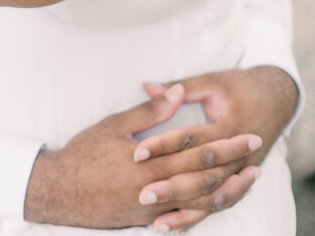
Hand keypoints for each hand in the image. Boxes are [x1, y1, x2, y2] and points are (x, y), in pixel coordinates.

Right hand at [24, 84, 258, 229]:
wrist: (57, 191)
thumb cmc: (83, 153)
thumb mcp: (114, 125)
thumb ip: (149, 111)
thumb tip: (176, 91)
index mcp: (150, 166)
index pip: (198, 153)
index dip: (226, 143)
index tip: (249, 132)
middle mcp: (156, 193)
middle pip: (205, 179)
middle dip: (233, 164)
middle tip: (258, 149)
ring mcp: (152, 213)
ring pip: (199, 205)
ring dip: (227, 191)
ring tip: (249, 179)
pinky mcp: (144, 223)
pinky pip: (181, 221)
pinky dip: (203, 212)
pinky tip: (216, 203)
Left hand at [134, 66, 297, 231]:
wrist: (280, 98)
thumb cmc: (242, 86)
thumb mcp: (213, 80)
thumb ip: (181, 87)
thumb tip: (146, 86)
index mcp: (230, 126)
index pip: (192, 139)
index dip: (164, 145)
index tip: (137, 152)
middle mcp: (239, 154)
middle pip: (202, 175)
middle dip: (172, 187)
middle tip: (142, 195)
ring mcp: (242, 171)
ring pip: (212, 197)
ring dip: (185, 210)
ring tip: (156, 222)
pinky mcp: (240, 179)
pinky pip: (219, 204)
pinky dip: (199, 217)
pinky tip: (177, 227)